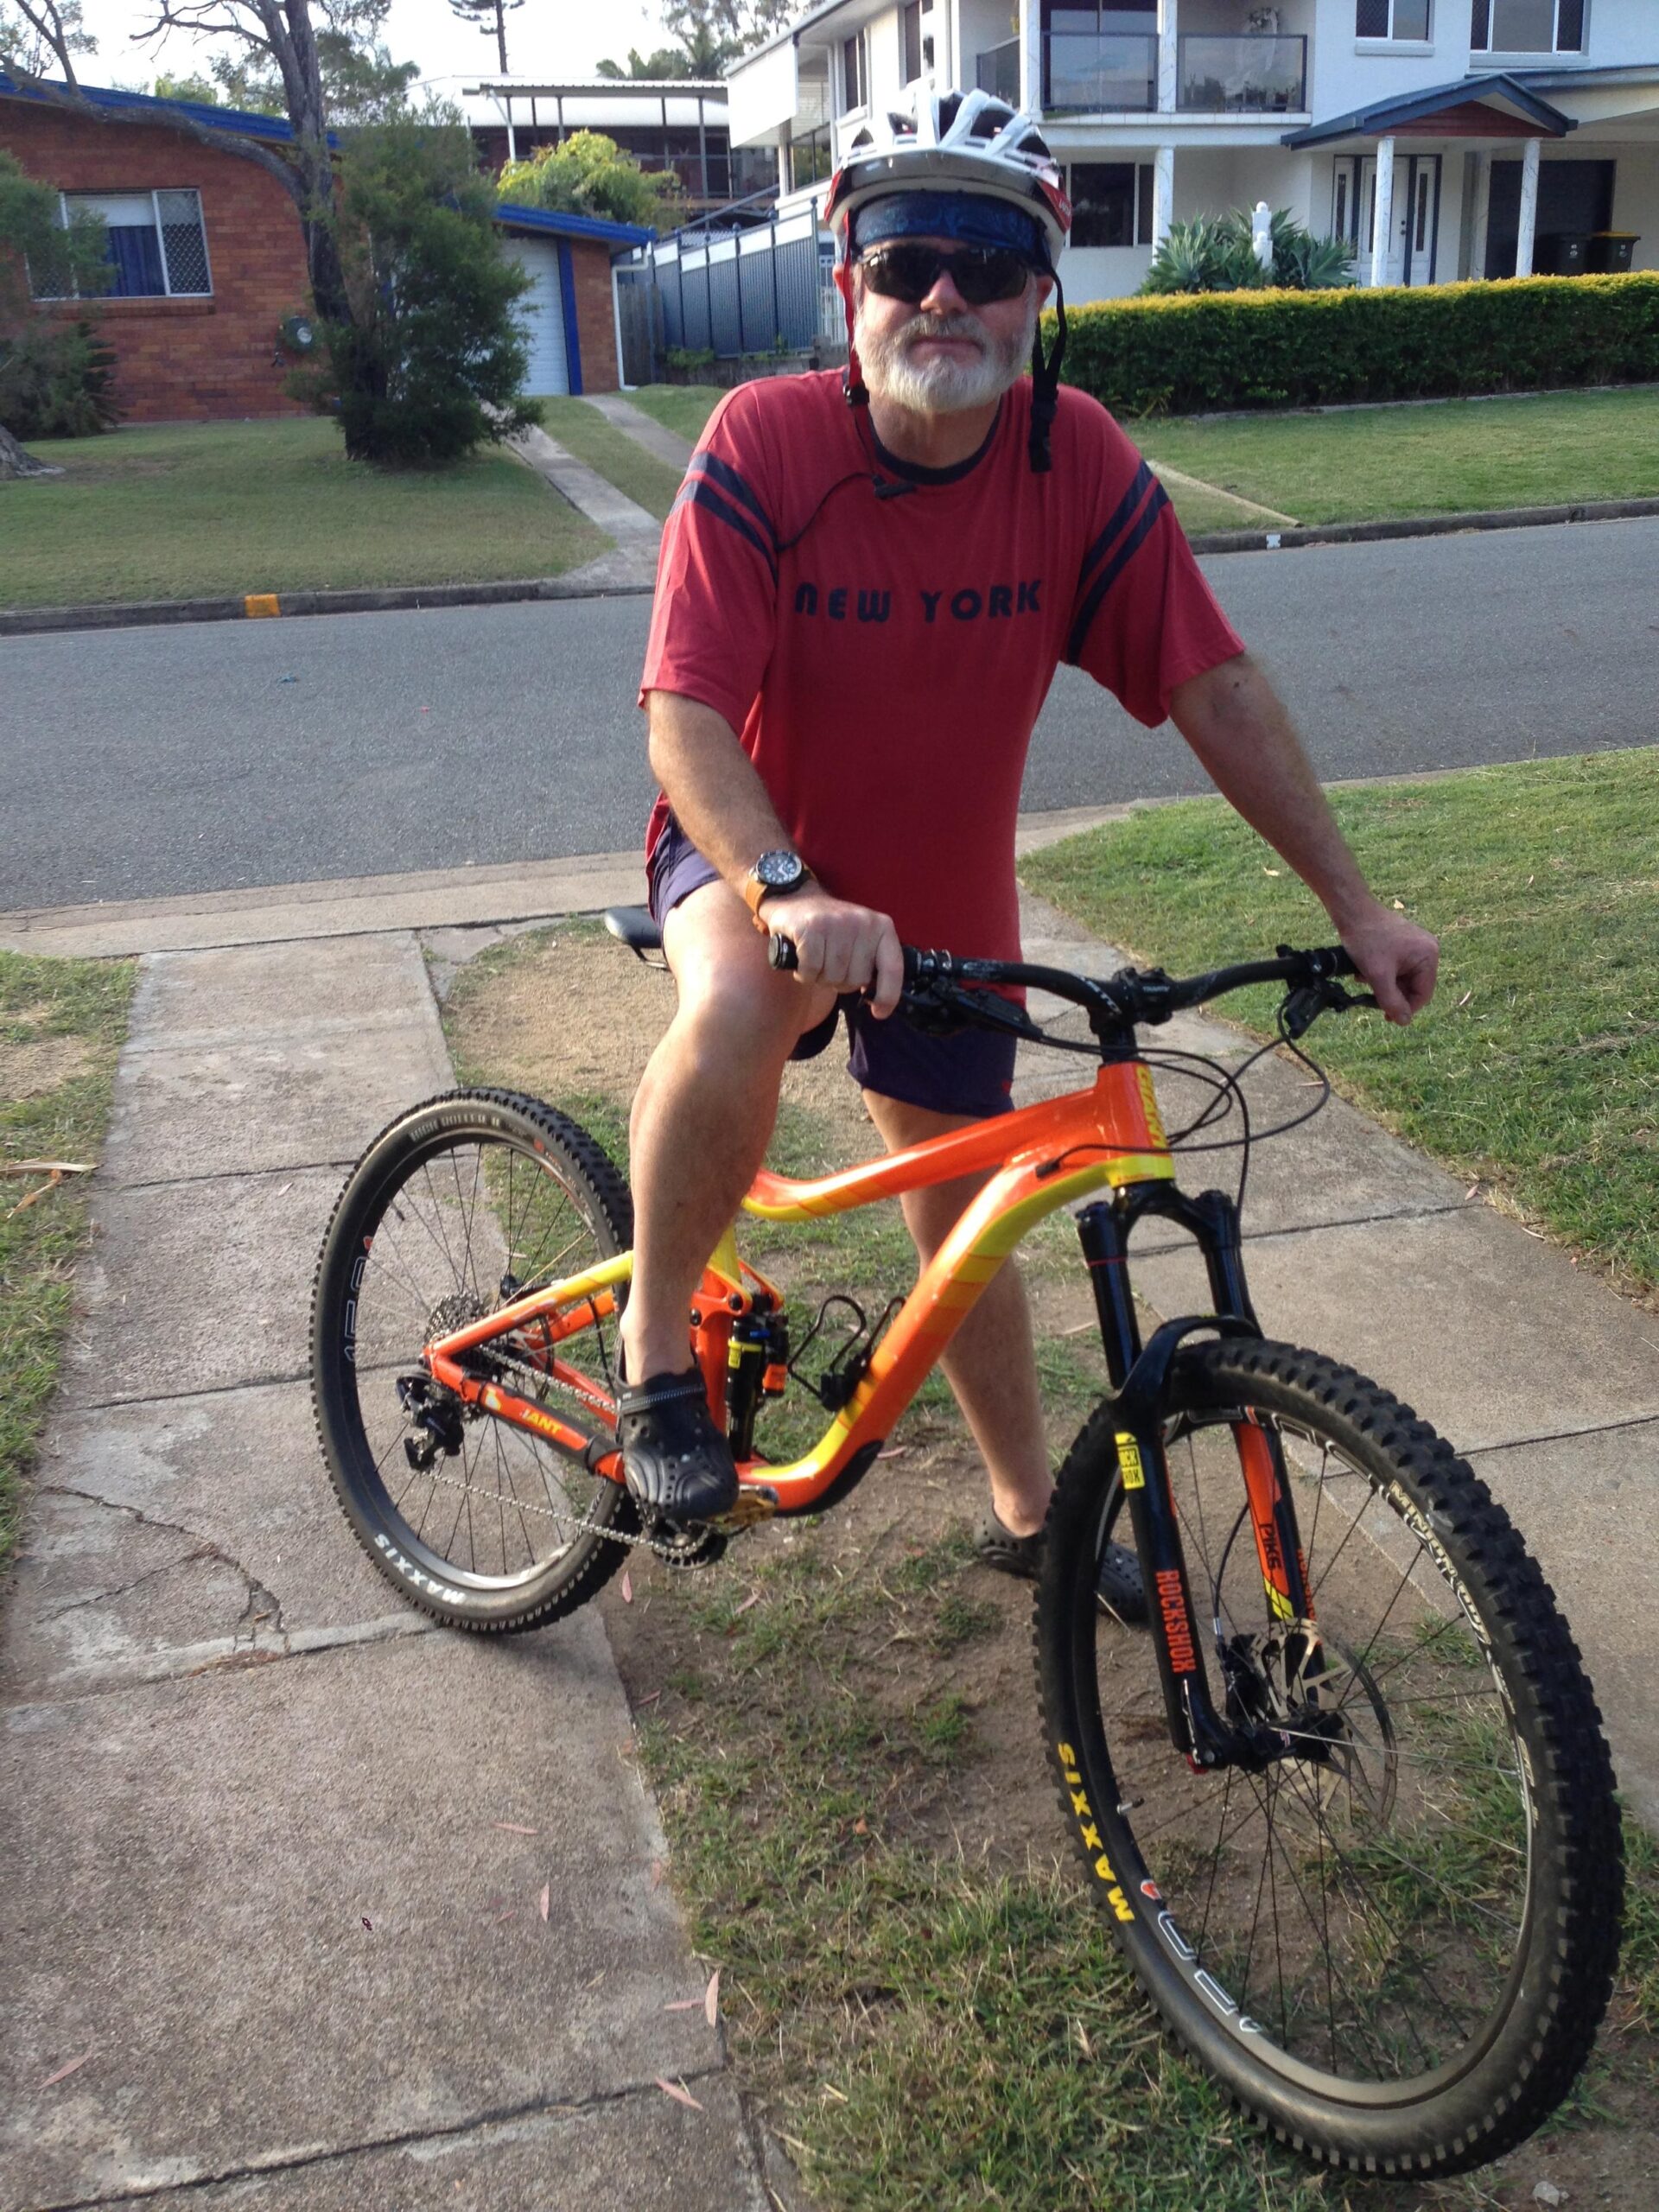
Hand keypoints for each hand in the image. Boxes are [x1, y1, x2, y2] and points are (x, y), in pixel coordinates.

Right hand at [764, 889, 904, 1017]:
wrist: (795, 899)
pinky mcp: (811, 928)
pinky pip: (811, 970)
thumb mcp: (861, 938)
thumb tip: (879, 1001)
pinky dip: (804, 973)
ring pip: (832, 977)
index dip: (888, 996)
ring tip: (816, 958)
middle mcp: (863, 923)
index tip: (879, 1012)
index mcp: (881, 927)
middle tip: (830, 964)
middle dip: (840, 981)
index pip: (892, 968)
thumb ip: (873, 963)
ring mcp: (837, 923)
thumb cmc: (831, 928)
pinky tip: (802, 959)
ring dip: (820, 977)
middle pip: (856, 979)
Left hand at [1334, 899, 1438, 1024]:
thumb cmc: (1367, 940)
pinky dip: (1383, 974)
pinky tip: (1366, 972)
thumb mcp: (1378, 975)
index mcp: (1428, 956)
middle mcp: (1428, 950)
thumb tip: (1404, 1022)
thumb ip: (1392, 1001)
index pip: (1423, 994)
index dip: (1406, 1009)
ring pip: (1403, 979)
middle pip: (1413, 987)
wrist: (1352, 912)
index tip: (1386, 1017)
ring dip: (1385, 985)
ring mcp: (1416, 946)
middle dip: (1392, 994)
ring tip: (1366, 981)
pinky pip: (1397, 968)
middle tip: (1372, 999)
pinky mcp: (1404, 943)